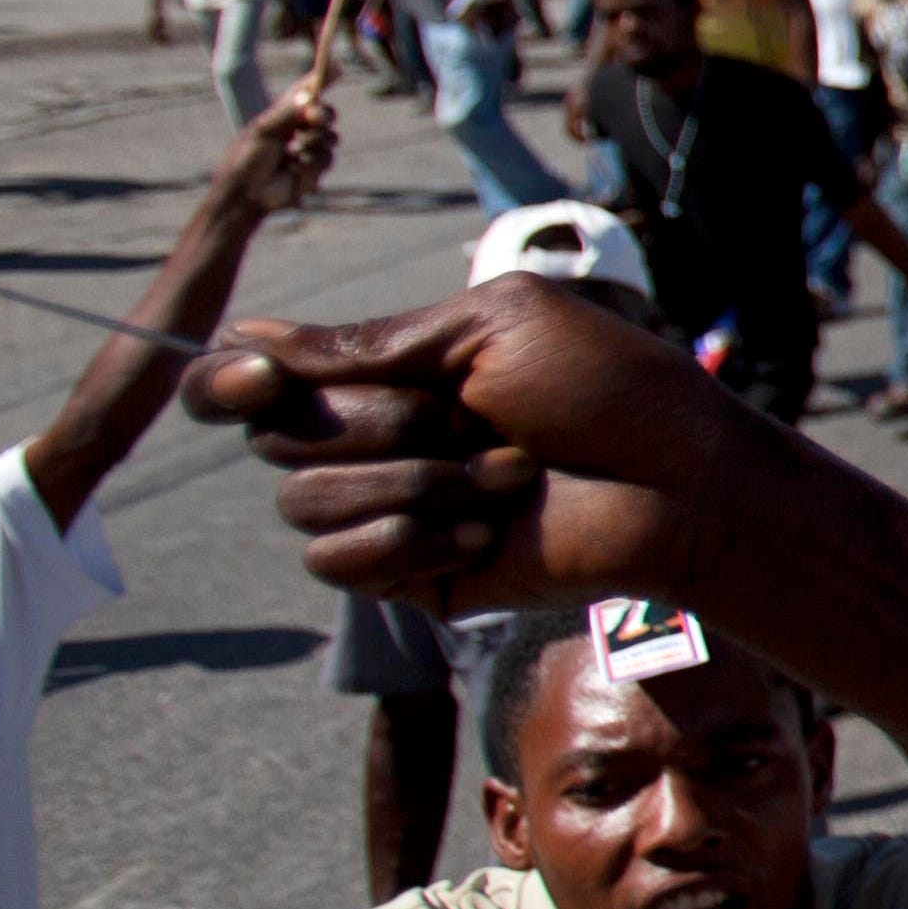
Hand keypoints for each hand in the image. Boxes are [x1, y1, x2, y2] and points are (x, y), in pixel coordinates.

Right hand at [191, 279, 805, 615]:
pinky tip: (481, 534)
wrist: (679, 482)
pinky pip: (336, 563)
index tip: (255, 378)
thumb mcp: (490, 330)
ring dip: (411, 482)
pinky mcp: (412, 578)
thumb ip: (368, 341)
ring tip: (507, 476)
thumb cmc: (610, 390)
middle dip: (374, 423)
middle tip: (468, 421)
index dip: (228, 382)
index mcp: (390, 376)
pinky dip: (407, 540)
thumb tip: (249, 332)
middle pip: (276, 438)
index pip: (257, 383)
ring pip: (302, 503)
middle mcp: (377, 443)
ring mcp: (391, 511)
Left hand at [208, 90, 341, 221]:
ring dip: (313, 142)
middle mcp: (298, 130)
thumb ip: (287, 114)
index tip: (337, 68)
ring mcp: (309, 150)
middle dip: (324, 114)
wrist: (247, 194)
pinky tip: (294, 168)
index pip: (305, 94)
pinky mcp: (315, 170)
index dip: (321, 80)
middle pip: (326, 114)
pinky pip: (327, 158)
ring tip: (293, 152)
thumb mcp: (263, 130)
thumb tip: (309, 97)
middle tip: (314, 118)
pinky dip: (311, 162)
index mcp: (283, 116)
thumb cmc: (246, 159)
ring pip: (331, 137)